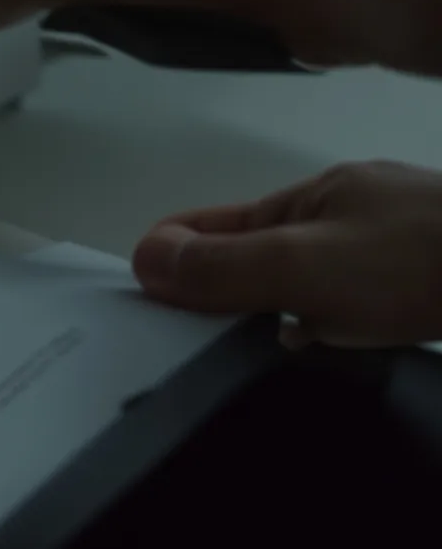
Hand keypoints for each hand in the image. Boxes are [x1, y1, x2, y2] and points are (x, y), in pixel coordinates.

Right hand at [133, 161, 441, 348]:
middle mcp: (353, 212)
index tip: (137, 300)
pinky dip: (336, 325)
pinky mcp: (432, 281)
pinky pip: (361, 302)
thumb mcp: (305, 266)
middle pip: (262, 250)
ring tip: (253, 353)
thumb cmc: (421, 262)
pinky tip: (337, 350)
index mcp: (313, 196)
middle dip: (222, 287)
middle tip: (186, 340)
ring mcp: (398, 245)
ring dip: (281, 312)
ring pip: (314, 280)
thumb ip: (223, 266)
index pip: (216, 223)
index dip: (172, 254)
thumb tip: (141, 257)